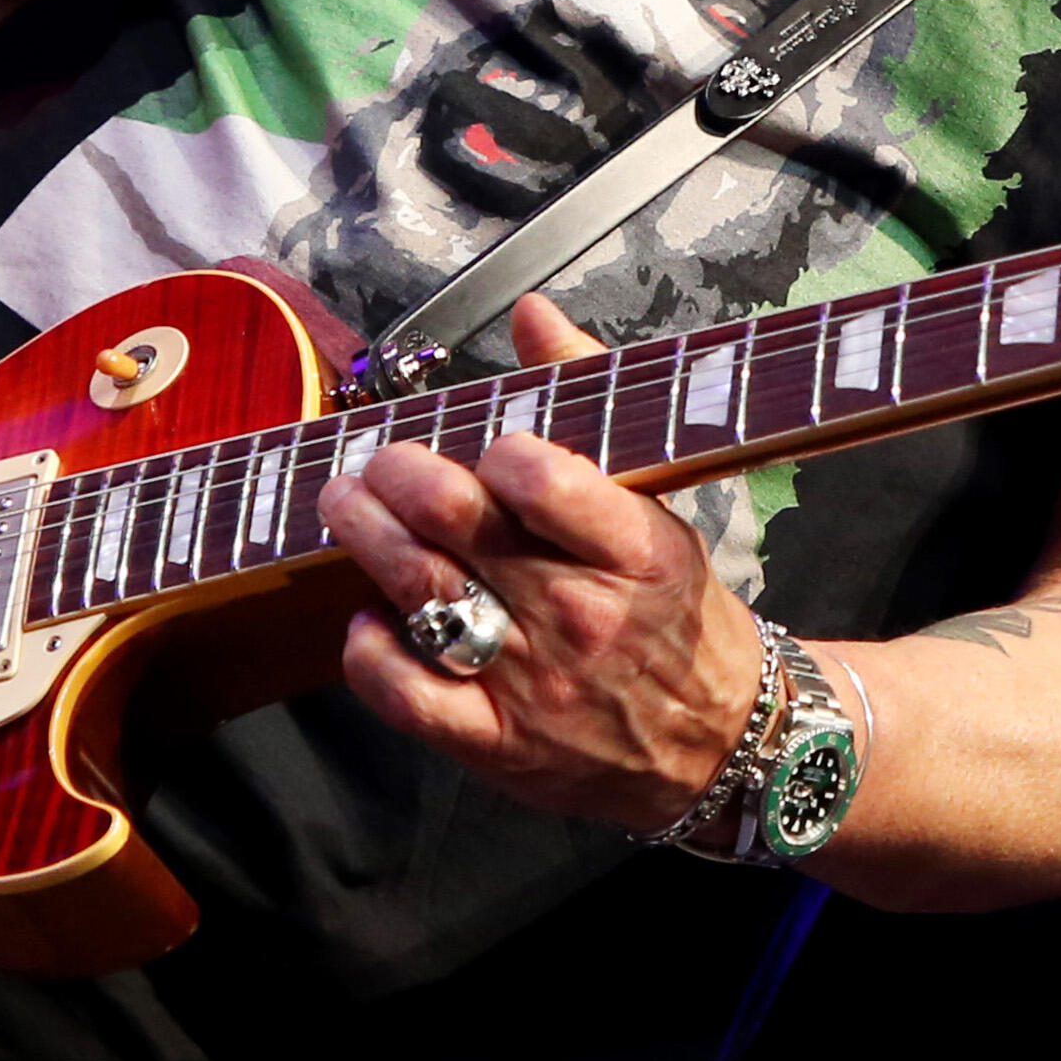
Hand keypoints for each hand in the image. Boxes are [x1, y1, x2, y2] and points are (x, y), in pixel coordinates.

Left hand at [318, 296, 767, 830]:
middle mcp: (580, 614)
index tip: (480, 442)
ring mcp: (533, 682)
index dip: (494, 448)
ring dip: (366, 537)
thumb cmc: (676, 614)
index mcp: (634, 551)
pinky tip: (366, 618)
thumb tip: (532, 314)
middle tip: (380, 460)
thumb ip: (591, 405)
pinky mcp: (496, 740)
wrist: (714, 746)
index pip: (544, 480)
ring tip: (346, 503)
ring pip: (421, 594)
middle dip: (399, 474)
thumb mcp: (661, 508)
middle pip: (458, 525)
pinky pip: (407, 693)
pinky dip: (370, 651)